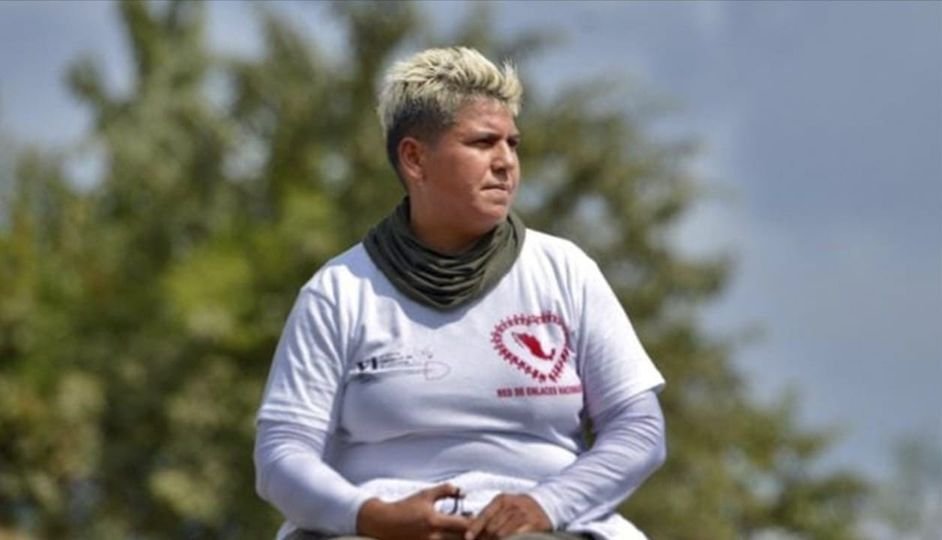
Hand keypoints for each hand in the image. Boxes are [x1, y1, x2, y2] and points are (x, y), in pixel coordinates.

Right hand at [356, 483, 472, 539]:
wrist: (383, 522)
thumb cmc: (405, 507)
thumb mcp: (425, 495)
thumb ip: (446, 490)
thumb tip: (464, 492)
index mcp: (435, 521)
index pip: (465, 525)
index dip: (477, 524)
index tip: (485, 521)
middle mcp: (433, 537)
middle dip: (475, 536)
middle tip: (483, 531)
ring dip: (462, 539)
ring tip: (469, 535)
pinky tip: (453, 537)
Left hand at [464, 493, 551, 538]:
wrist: (545, 505)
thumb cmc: (518, 508)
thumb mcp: (503, 506)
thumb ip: (488, 515)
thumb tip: (469, 528)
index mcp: (502, 499)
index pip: (485, 515)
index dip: (475, 528)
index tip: (468, 537)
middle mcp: (512, 505)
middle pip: (492, 527)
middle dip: (485, 538)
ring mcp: (524, 515)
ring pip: (503, 534)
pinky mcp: (534, 524)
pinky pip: (517, 536)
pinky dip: (511, 539)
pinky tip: (509, 539)